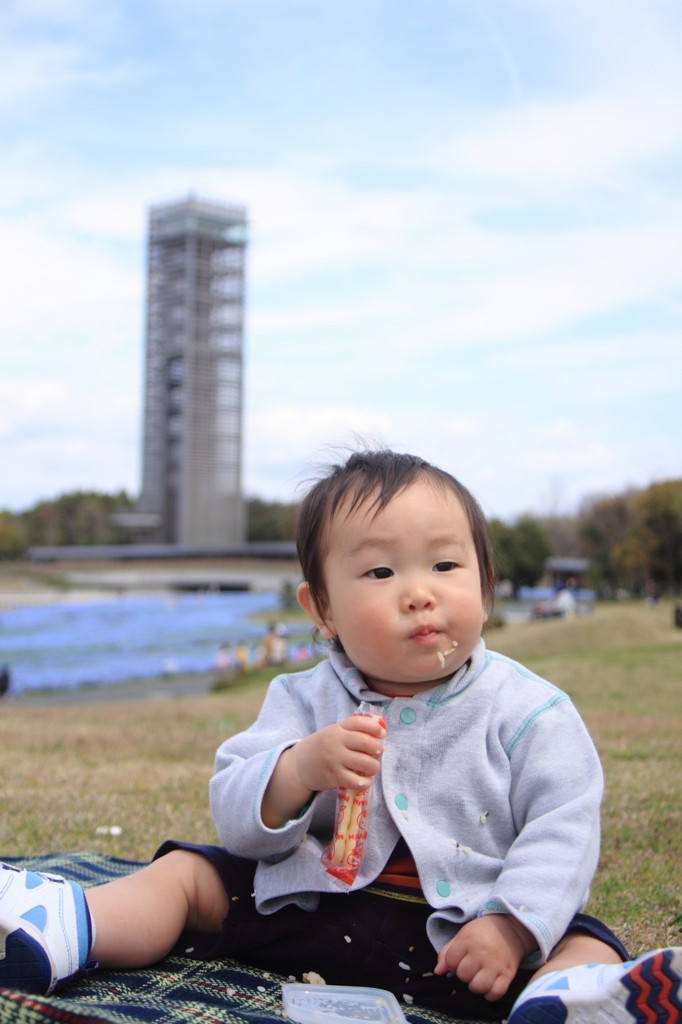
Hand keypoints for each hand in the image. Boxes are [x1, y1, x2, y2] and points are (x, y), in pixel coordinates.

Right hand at [261, 715, 384, 827]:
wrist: (299, 766)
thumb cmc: (322, 748)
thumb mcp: (334, 733)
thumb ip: (352, 731)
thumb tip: (380, 731)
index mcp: (337, 728)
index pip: (359, 722)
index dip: (375, 727)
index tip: (382, 734)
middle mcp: (336, 742)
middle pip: (366, 743)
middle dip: (378, 749)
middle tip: (378, 753)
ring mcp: (335, 760)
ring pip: (366, 763)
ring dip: (374, 767)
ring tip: (371, 768)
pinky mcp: (334, 777)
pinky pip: (357, 781)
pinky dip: (366, 782)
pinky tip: (364, 781)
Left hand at [434, 915, 534, 1001]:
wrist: (509, 928)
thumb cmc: (482, 933)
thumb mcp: (462, 935)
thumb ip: (447, 952)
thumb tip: (438, 971)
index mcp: (468, 941)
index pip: (451, 961)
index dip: (452, 964)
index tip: (458, 961)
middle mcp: (481, 953)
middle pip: (463, 975)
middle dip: (464, 975)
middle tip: (470, 969)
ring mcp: (495, 965)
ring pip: (479, 987)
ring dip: (476, 986)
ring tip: (478, 978)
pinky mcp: (508, 974)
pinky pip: (496, 992)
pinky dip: (491, 994)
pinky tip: (489, 986)